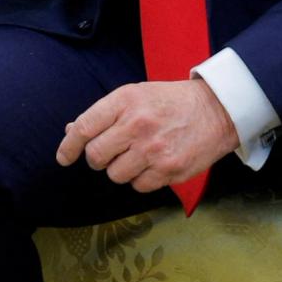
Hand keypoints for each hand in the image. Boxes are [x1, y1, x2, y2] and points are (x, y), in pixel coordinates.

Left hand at [55, 77, 237, 191]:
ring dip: (122, 169)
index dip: (69, 146)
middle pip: (96, 156)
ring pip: (116, 175)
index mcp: (125, 101)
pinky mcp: (169, 170)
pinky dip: (141, 179)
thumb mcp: (135, 95)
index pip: (84, 128)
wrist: (217, 110)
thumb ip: (104, 114)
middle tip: (110, 153)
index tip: (64, 157)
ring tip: (139, 155)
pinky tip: (153, 164)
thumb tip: (70, 132)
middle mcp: (137, 125)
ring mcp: (153, 149)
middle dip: (98, 159)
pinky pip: (139, 186)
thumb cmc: (170, 102)